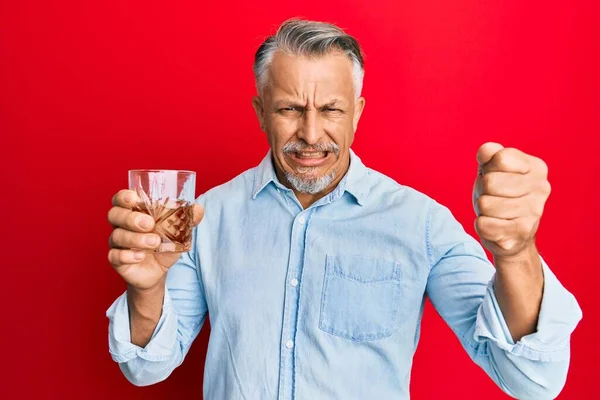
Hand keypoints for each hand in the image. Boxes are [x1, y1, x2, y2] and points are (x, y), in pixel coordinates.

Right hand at [107, 189, 203, 289]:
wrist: (159, 271)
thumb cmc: (164, 244)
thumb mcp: (177, 231)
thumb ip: (186, 219)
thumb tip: (199, 209)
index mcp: (133, 212)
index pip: (120, 199)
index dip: (123, 197)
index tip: (134, 198)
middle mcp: (121, 225)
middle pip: (114, 215)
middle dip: (130, 218)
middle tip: (149, 223)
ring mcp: (117, 243)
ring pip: (117, 236)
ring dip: (136, 238)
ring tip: (155, 242)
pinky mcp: (117, 260)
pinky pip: (115, 256)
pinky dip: (127, 256)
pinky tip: (140, 256)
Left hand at [472, 143, 550, 259]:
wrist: (511, 233)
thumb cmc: (499, 193)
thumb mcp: (492, 168)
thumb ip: (489, 153)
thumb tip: (485, 152)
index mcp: (536, 167)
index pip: (500, 158)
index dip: (488, 168)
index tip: (496, 176)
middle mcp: (541, 188)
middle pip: (489, 182)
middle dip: (483, 190)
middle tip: (492, 196)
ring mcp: (534, 212)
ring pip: (485, 204)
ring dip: (482, 209)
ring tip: (495, 211)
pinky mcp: (521, 233)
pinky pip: (483, 224)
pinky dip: (482, 225)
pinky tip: (495, 225)